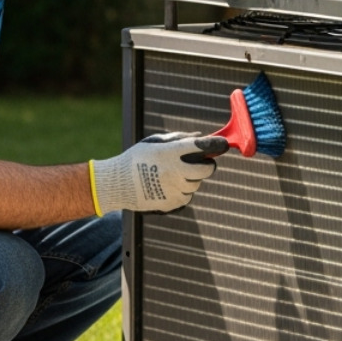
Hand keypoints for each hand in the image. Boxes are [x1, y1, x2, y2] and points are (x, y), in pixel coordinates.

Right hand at [90, 132, 229, 212]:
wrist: (118, 184)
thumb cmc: (136, 159)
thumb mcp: (155, 142)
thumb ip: (180, 139)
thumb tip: (201, 137)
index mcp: (171, 153)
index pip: (203, 146)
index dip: (218, 144)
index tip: (224, 144)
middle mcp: (176, 172)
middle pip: (208, 169)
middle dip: (208, 165)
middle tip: (201, 162)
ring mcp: (175, 190)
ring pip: (196, 184)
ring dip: (190, 179)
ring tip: (170, 175)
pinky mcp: (173, 204)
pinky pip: (186, 196)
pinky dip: (181, 191)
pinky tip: (165, 186)